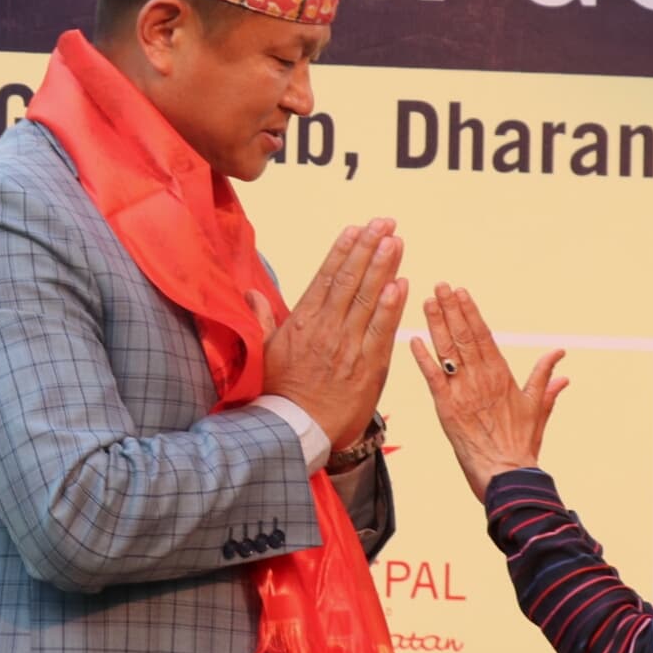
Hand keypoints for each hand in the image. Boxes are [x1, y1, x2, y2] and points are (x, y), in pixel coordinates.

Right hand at [248, 218, 408, 448]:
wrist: (295, 429)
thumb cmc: (278, 392)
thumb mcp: (263, 352)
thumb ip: (262, 319)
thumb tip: (251, 294)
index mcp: (302, 322)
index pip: (326, 277)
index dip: (343, 251)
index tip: (356, 228)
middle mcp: (326, 328)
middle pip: (350, 280)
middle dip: (368, 248)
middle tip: (385, 222)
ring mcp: (348, 346)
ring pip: (368, 299)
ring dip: (383, 267)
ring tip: (396, 241)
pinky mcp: (366, 366)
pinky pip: (381, 330)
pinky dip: (391, 306)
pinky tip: (401, 283)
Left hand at [410, 284, 568, 500]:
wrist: (509, 476)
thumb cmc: (523, 446)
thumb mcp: (538, 408)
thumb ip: (545, 379)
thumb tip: (561, 356)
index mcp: (502, 376)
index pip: (484, 336)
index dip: (471, 312)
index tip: (461, 291)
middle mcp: (482, 379)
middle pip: (464, 336)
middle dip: (451, 309)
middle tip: (439, 285)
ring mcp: (464, 392)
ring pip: (448, 351)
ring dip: (437, 324)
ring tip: (427, 301)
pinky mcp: (447, 409)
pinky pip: (433, 379)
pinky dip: (423, 359)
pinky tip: (413, 339)